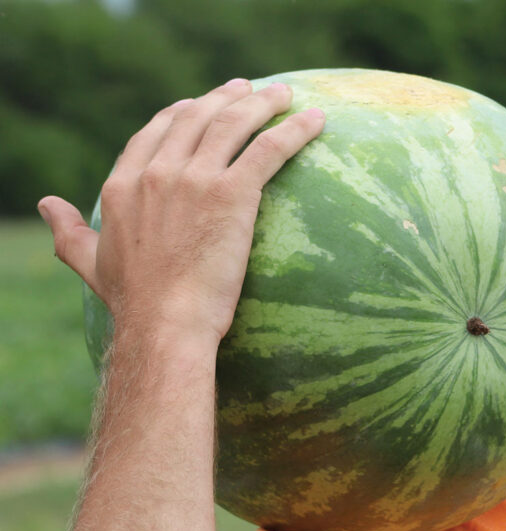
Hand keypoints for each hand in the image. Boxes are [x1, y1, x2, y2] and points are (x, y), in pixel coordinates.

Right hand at [38, 78, 324, 345]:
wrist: (165, 322)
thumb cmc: (134, 304)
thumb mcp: (91, 263)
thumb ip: (70, 232)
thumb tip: (47, 206)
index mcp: (124, 185)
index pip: (155, 133)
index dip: (180, 114)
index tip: (198, 104)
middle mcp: (158, 172)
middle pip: (196, 119)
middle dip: (224, 98)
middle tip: (248, 90)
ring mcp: (195, 179)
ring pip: (233, 124)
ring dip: (262, 103)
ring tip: (283, 95)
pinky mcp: (233, 193)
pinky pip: (269, 149)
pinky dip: (294, 131)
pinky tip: (317, 121)